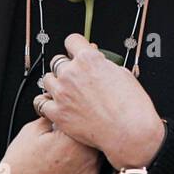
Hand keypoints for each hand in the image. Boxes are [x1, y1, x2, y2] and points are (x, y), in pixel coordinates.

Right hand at [0, 117, 100, 173]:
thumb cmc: (19, 167)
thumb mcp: (31, 130)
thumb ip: (52, 116)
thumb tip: (61, 110)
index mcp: (73, 140)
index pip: (85, 119)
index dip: (76, 119)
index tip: (70, 120)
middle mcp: (87, 157)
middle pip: (94, 136)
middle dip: (83, 134)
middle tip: (67, 137)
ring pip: (97, 153)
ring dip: (87, 150)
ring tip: (64, 154)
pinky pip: (94, 170)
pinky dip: (85, 167)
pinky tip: (67, 168)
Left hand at [34, 34, 165, 169]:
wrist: (129, 132)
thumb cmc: (131, 107)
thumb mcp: (124, 74)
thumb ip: (105, 66)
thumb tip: (100, 65)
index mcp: (89, 59)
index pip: (72, 41)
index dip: (75, 46)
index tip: (76, 51)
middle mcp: (72, 73)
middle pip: (57, 61)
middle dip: (66, 67)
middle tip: (75, 76)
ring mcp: (62, 93)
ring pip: (47, 79)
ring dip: (55, 83)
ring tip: (66, 92)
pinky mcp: (57, 113)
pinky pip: (41, 102)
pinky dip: (48, 103)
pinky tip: (55, 104)